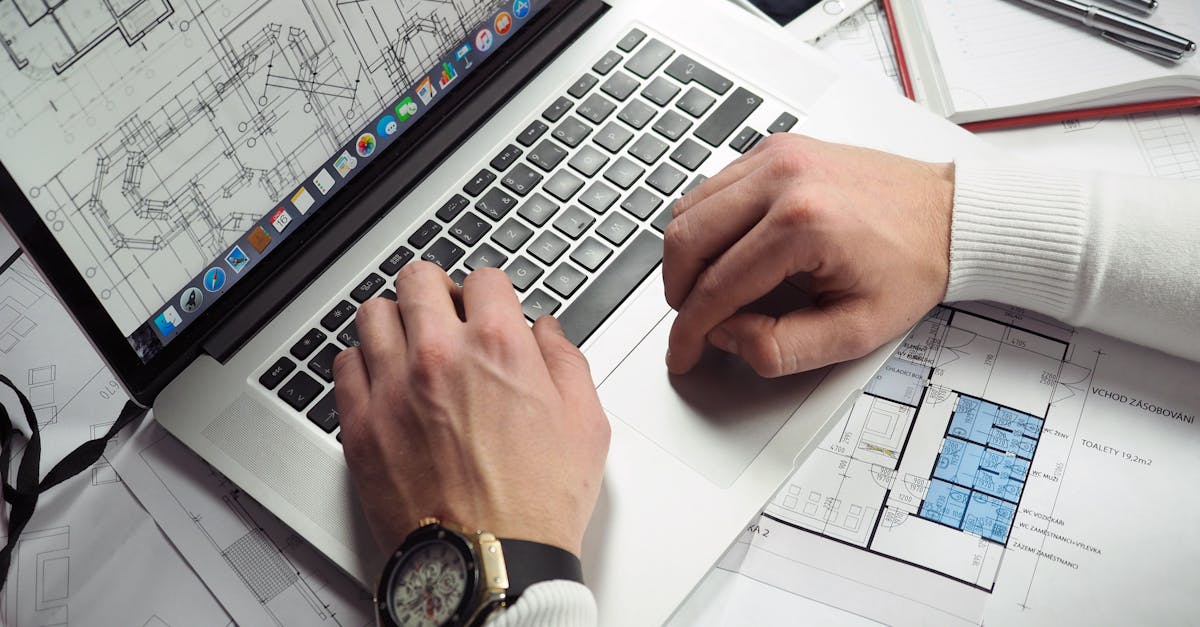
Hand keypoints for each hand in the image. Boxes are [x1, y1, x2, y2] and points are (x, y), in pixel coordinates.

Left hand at [334, 264, 609, 555]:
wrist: (490, 564)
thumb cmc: (538, 504)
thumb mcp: (586, 423)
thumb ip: (566, 362)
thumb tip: (547, 334)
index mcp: (497, 347)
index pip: (484, 278)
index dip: (491, 292)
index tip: (489, 306)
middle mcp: (438, 356)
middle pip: (418, 279)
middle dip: (437, 290)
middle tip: (445, 311)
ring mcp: (393, 389)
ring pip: (373, 314)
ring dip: (395, 319)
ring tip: (410, 341)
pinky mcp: (361, 426)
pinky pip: (344, 365)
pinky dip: (363, 362)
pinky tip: (383, 377)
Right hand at [663, 134, 953, 376]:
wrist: (951, 215)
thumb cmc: (914, 265)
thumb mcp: (856, 331)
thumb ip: (782, 348)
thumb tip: (727, 337)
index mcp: (803, 224)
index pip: (717, 287)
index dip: (689, 330)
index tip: (682, 353)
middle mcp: (783, 178)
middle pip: (686, 239)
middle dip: (677, 291)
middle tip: (689, 322)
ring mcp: (777, 156)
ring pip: (689, 208)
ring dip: (686, 256)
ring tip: (705, 290)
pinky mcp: (776, 148)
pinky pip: (712, 186)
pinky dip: (705, 222)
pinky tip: (724, 251)